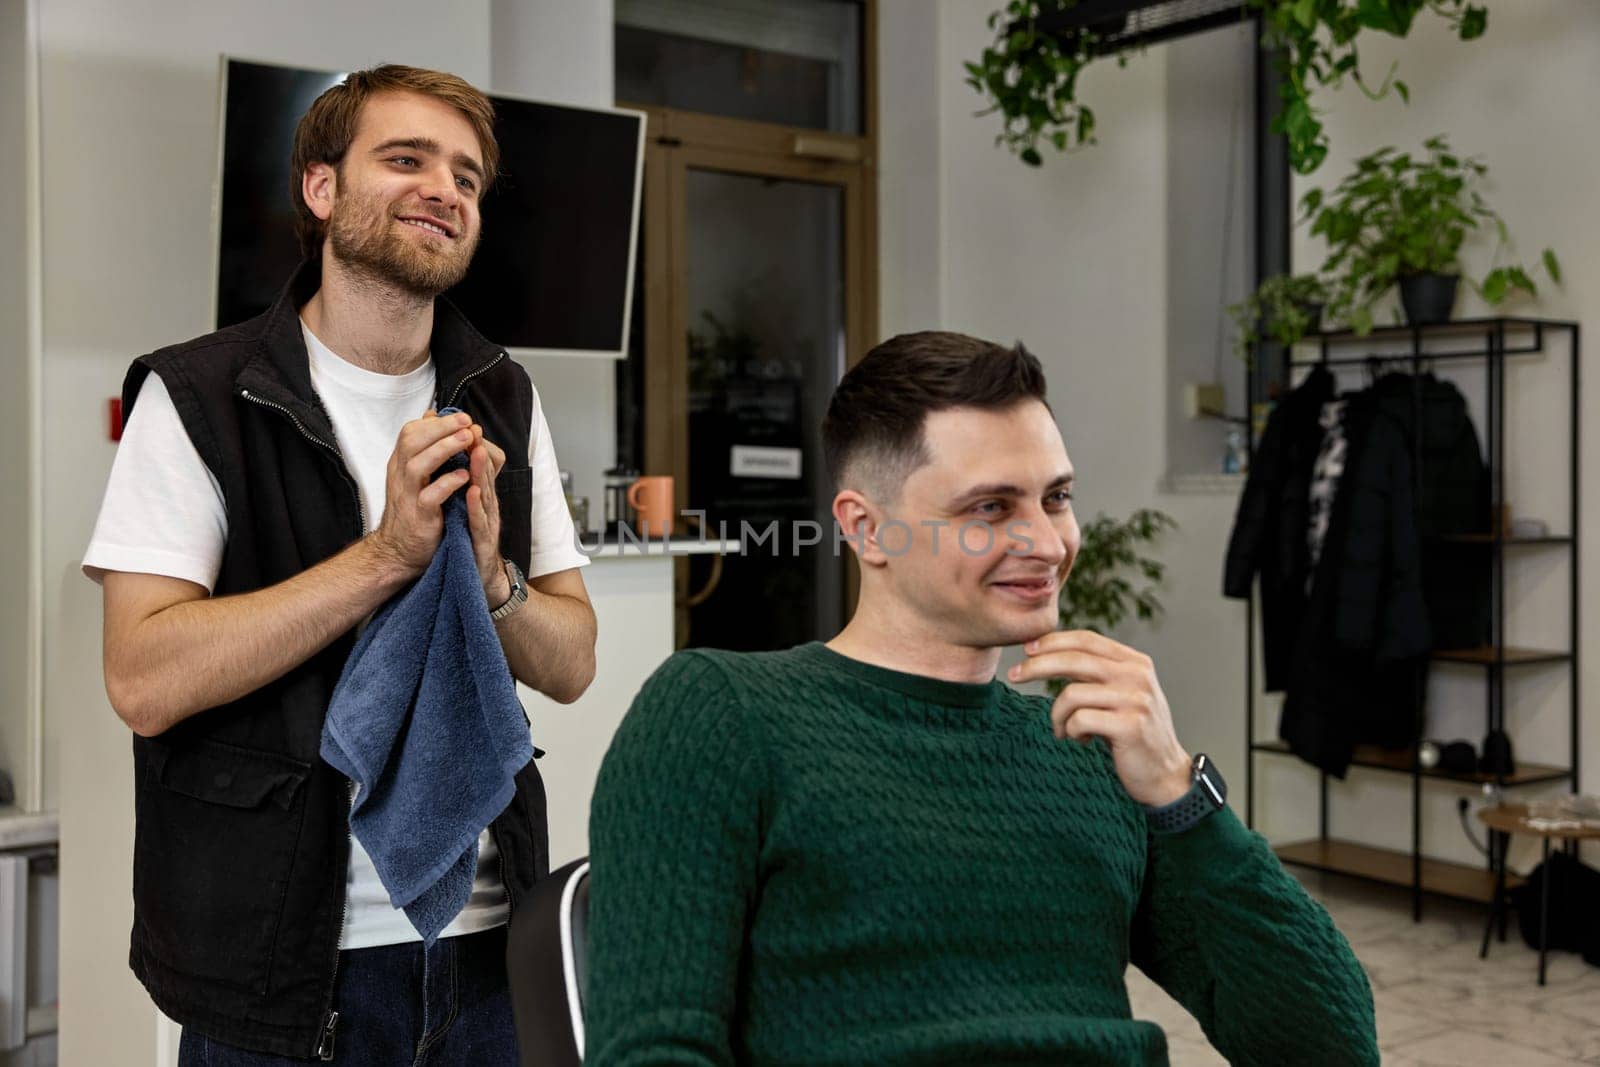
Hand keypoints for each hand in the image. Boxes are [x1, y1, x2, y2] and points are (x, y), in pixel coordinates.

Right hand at [370, 411, 475, 574]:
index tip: (461, 417)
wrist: (399, 550)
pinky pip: (429, 496)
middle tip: (466, 422)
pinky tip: (464, 476)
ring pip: (418, 464)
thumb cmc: (413, 509)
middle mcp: (400, 476)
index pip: (410, 432)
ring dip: (444, 449)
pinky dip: (447, 483)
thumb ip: (424, 448)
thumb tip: (431, 415)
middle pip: (412, 442)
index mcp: (401, 464)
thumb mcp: (415, 475)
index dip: (435, 422)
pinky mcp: (419, 516)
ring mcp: (408, 495)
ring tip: (467, 440)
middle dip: (441, 429)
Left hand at [464, 426, 510, 604]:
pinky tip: (472, 492)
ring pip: (485, 494)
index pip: (478, 468)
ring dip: (482, 472)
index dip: (472, 446)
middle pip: (485, 475)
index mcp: (481, 499)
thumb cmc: (473, 544)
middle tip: (474, 429)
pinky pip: (479, 522)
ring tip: (476, 452)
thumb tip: (457, 460)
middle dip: (480, 450)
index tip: (464, 425)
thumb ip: (464, 485)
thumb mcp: (468, 510)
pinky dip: (476, 507)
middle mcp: (487, 508)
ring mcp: (487, 525)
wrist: (480, 580)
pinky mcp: (482, 543)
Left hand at [1008, 630, 1191, 807]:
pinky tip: (1081, 741)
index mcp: (1135, 662)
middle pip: (1074, 659)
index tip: (1027, 649)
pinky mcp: (1129, 726)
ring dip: (1057, 715)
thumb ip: (1097, 673)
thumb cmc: (1133, 733)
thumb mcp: (1121, 694)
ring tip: (1062, 730)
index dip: (1054, 641)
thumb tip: (1046, 653)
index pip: (1087, 639)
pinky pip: (1079, 721)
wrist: (1165, 774)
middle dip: (1037, 666)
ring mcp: (1135, 700)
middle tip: (1014, 675)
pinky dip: (1070, 731)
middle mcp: (1137, 676)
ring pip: (1071, 694)